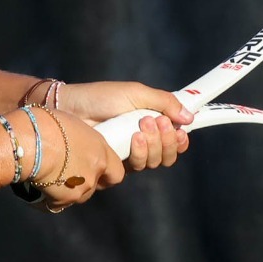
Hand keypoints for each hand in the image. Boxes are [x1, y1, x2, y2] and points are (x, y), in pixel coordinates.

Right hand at [22, 106, 127, 213]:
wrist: (28, 141)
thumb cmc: (46, 125)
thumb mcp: (72, 125)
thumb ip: (80, 140)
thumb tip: (73, 143)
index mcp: (100, 152)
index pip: (116, 172)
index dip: (107, 173)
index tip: (96, 169)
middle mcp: (94, 173)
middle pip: (96, 186)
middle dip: (84, 181)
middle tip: (68, 171)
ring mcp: (79, 189)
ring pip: (77, 196)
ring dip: (67, 190)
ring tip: (49, 177)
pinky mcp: (62, 201)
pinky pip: (57, 203)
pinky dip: (49, 198)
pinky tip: (37, 187)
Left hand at [43, 80, 190, 172]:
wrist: (72, 107)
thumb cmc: (101, 97)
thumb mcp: (137, 93)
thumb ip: (164, 102)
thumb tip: (190, 117)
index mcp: (149, 125)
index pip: (173, 141)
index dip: (180, 140)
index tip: (182, 131)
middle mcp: (141, 142)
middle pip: (167, 155)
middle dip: (167, 139)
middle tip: (156, 122)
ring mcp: (127, 155)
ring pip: (154, 162)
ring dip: (154, 144)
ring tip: (142, 125)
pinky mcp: (114, 165)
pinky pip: (136, 167)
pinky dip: (140, 152)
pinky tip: (134, 138)